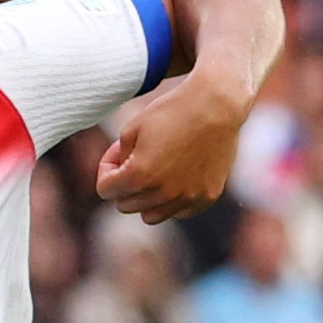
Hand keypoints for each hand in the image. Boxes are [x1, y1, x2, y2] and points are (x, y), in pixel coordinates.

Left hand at [93, 73, 241, 224]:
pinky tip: (178, 176)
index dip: (106, 170)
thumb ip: (118, 159)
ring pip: (151, 216)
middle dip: (125, 185)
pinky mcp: (207, 197)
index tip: (118, 155)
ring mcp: (188, 198)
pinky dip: (173, 200)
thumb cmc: (172, 112)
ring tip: (156, 174)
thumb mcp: (132, 128)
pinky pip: (179, 212)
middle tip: (137, 160)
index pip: (105, 190)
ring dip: (147, 199)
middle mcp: (163, 194)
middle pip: (126, 206)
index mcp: (139, 175)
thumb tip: (119, 178)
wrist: (217, 106)